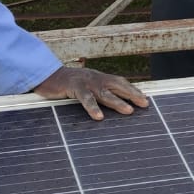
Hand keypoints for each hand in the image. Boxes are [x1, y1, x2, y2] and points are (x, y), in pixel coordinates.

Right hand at [33, 66, 148, 120]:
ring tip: (128, 111)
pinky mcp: (73, 87)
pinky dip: (92, 107)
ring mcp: (85, 82)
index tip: (146, 100)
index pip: (121, 83)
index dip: (133, 90)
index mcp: (100, 78)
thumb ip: (98, 94)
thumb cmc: (68, 85)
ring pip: (104, 93)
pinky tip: (99, 117)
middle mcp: (96, 78)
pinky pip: (85, 98)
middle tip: (145, 104)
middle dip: (132, 94)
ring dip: (117, 102)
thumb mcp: (86, 87)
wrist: (47, 75)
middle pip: (118, 85)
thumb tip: (113, 107)